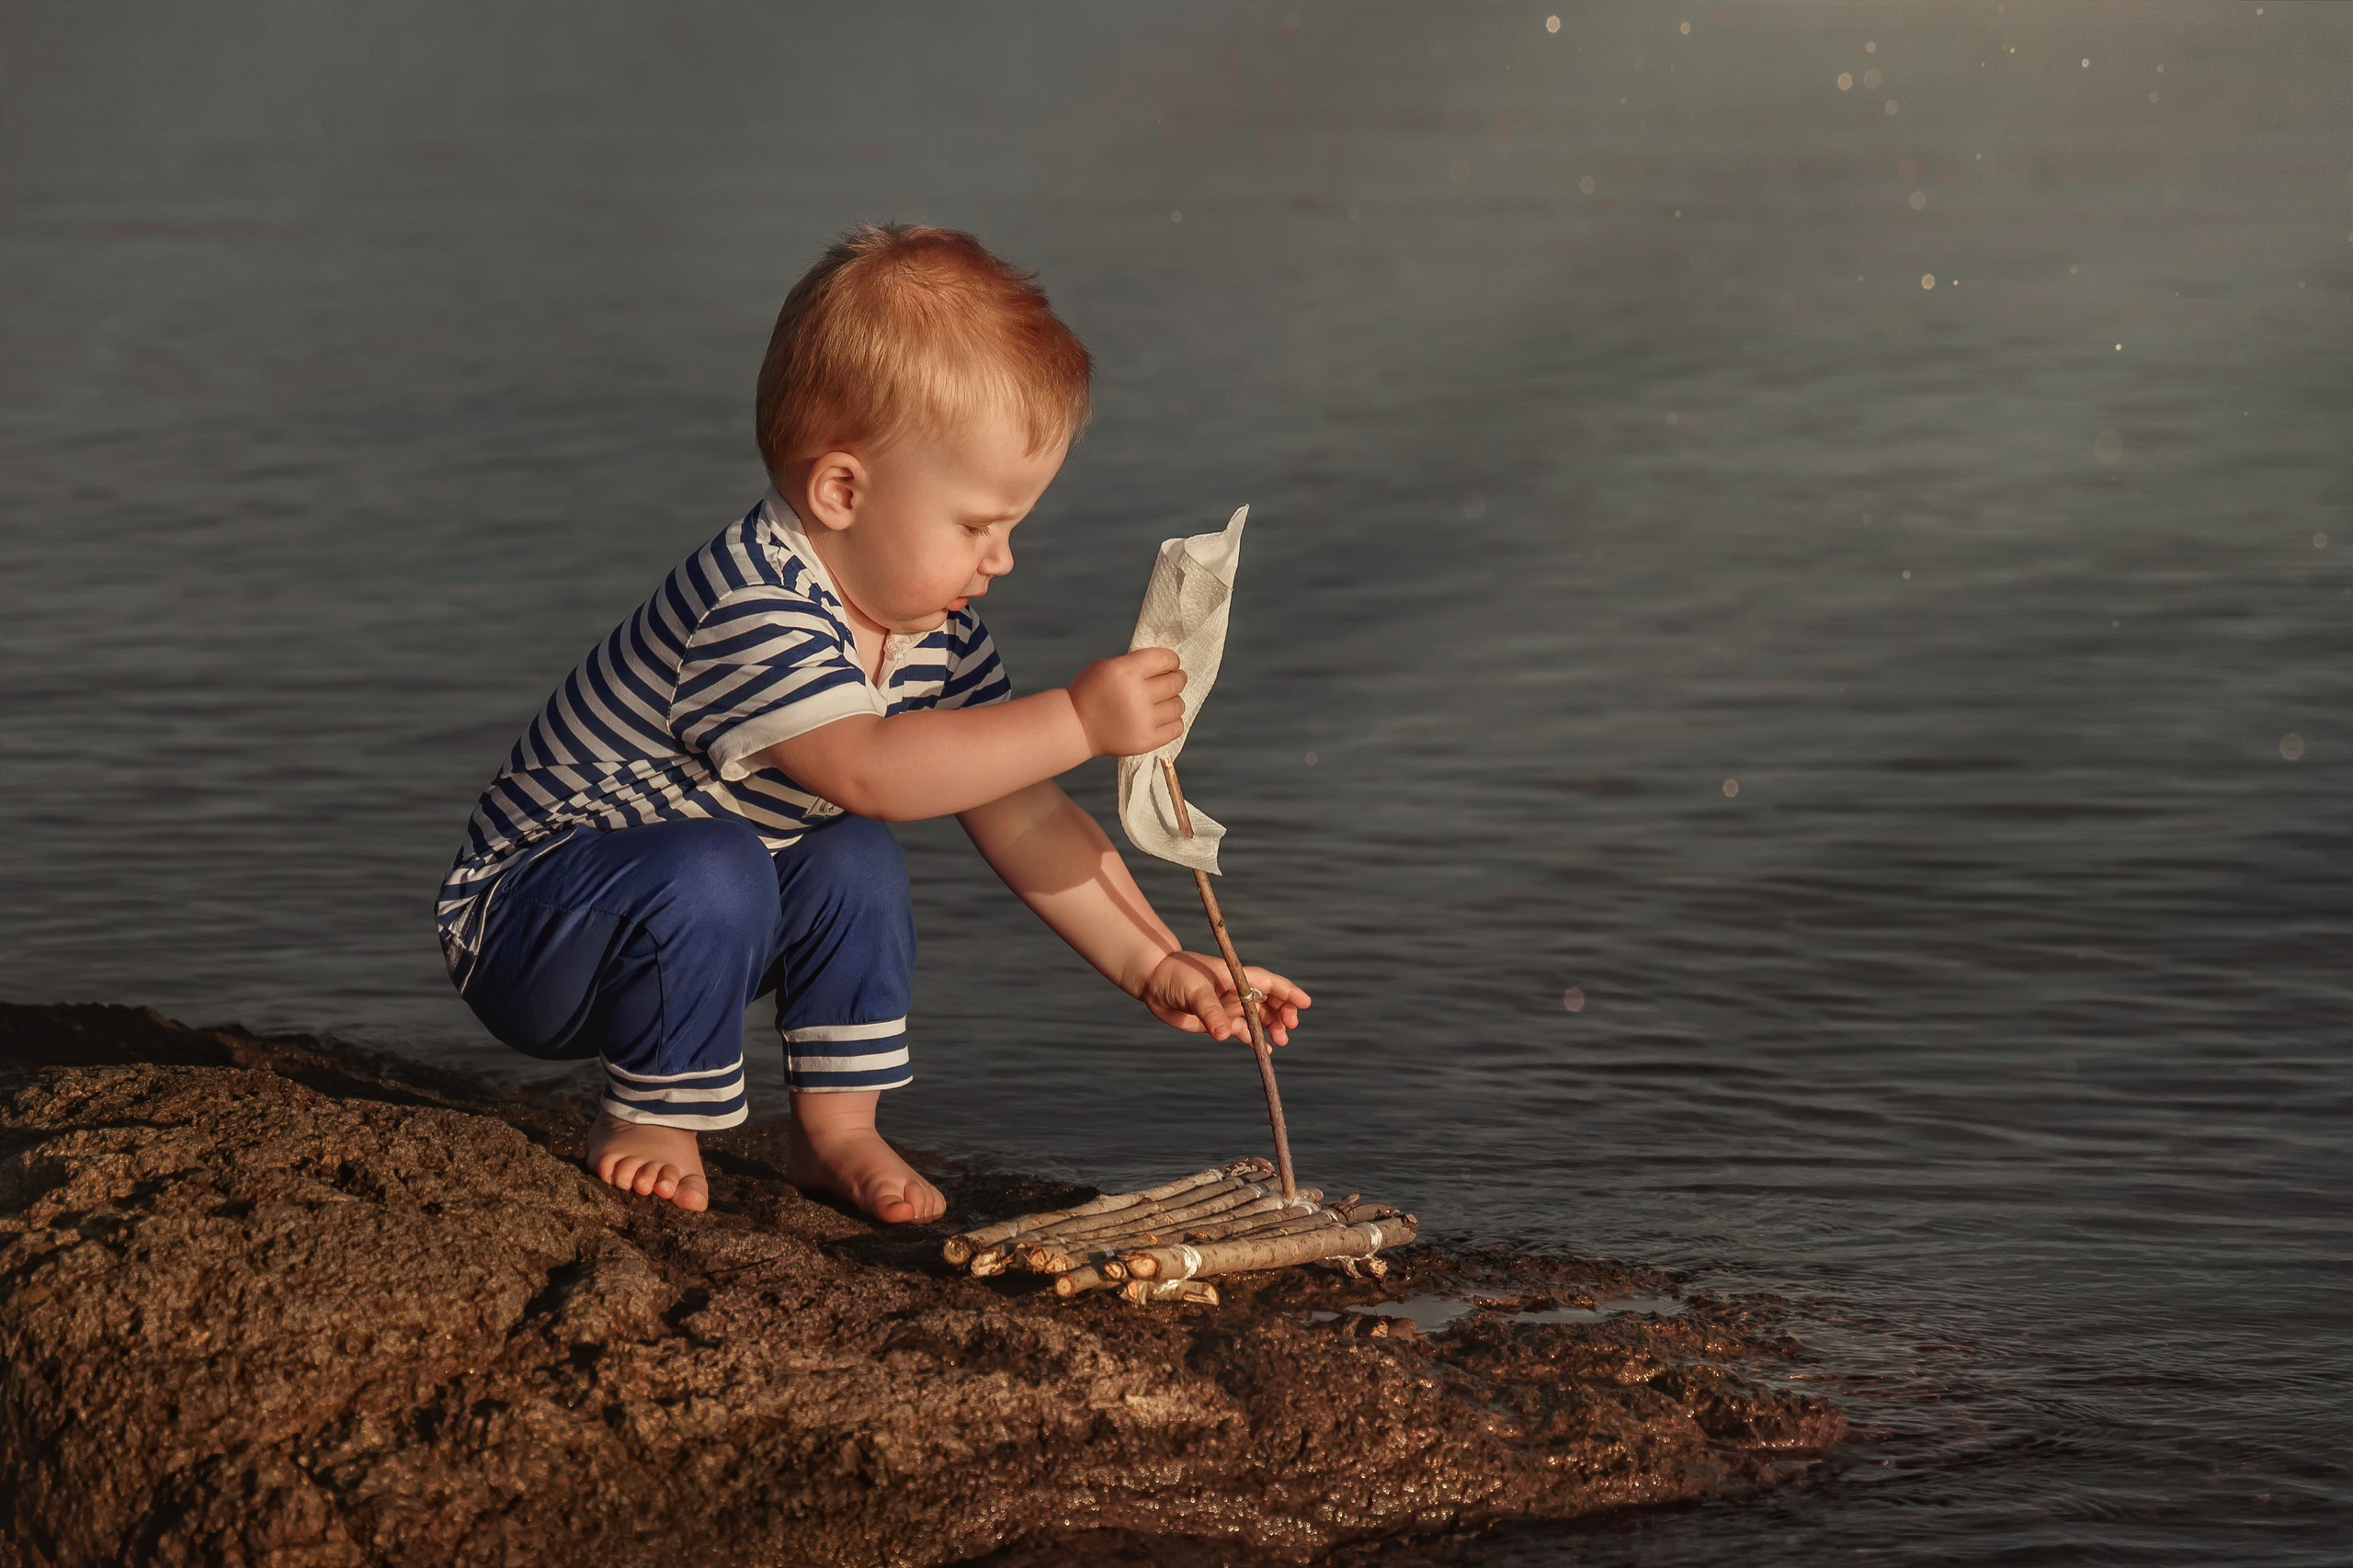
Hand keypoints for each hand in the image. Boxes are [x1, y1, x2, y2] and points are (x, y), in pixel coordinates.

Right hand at [1068, 648, 1185, 758]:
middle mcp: (1137, 694)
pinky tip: (1165, 717)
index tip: (1171, 664)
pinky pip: (1176, 728)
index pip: (1165, 659)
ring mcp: (1143, 720)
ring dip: (1175, 701)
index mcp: (1126, 672)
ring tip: (1166, 700)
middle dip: (1178, 679)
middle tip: (1174, 680)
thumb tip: (1165, 667)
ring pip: (1178, 706)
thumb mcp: (1106, 666)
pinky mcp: (1146, 740)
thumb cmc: (1090, 693)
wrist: (1076, 726)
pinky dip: (1174, 721)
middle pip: (1175, 683)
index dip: (1172, 660)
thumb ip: (1135, 664)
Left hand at [1140, 951, 1310, 1046]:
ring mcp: (1228, 1005)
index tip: (1306, 1004)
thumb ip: (1211, 1013)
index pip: (1269, 982)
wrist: (1153, 982)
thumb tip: (1225, 1035)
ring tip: (1280, 1042)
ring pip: (1258, 1017)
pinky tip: (1264, 1050)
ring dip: (1271, 1028)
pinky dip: (1254, 1039)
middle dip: (1283, 1013)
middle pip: (1269, 1000)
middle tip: (1289, 1029)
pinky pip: (1242, 1030)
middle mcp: (1236, 990)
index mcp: (1236, 976)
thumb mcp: (1194, 992)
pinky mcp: (1217, 1019)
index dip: (1289, 992)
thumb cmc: (1175, 976)